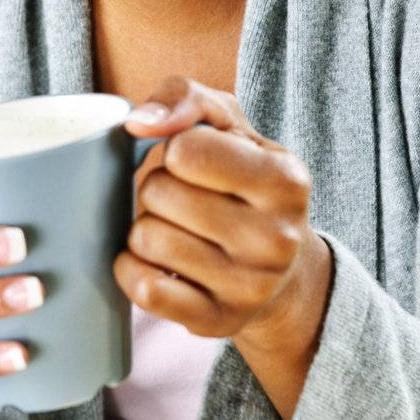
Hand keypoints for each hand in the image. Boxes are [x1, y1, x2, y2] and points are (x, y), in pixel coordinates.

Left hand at [116, 75, 326, 352]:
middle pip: (159, 193)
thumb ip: (185, 96)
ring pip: (146, 238)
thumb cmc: (244, 180)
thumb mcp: (230, 124)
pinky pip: (143, 288)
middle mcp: (276, 238)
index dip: (176, 149)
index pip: (186, 150)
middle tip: (185, 199)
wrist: (281, 270)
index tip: (197, 162)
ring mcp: (248, 287)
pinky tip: (156, 261)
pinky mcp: (216, 322)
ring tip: (178, 228)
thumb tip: (138, 121)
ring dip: (146, 226)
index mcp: (286, 181)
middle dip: (158, 188)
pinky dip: (133, 267)